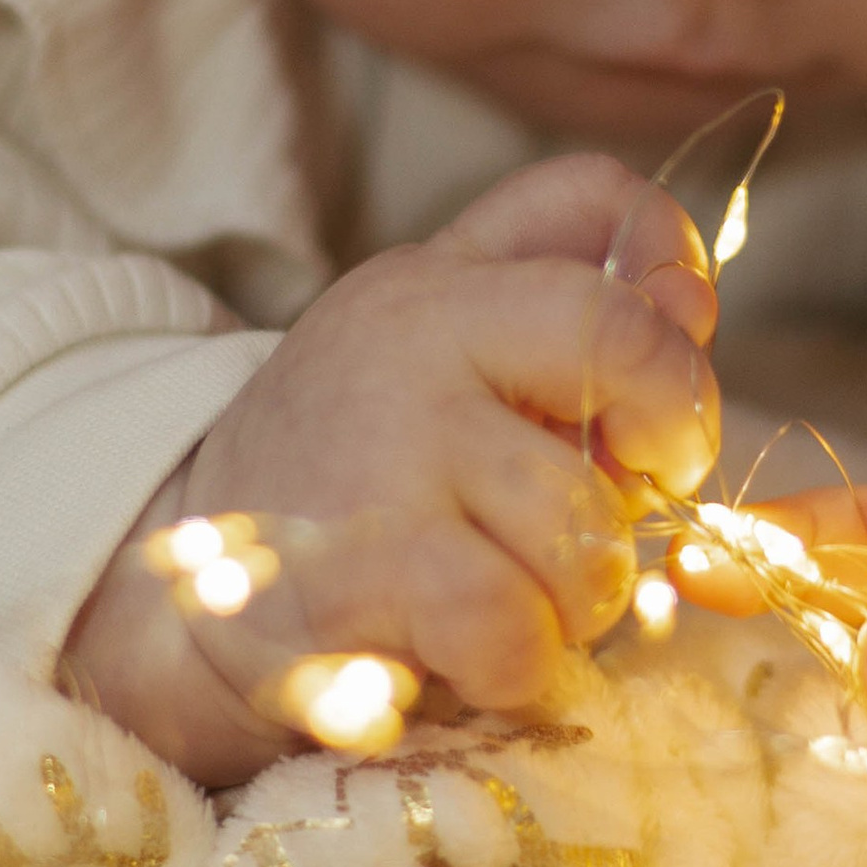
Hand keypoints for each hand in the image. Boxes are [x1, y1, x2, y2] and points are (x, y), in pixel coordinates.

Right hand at [65, 154, 716, 782]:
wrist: (174, 603)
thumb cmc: (346, 487)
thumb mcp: (434, 364)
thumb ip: (560, 308)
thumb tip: (692, 299)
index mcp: (436, 282)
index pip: (595, 202)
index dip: (672, 287)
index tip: (657, 396)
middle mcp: (407, 337)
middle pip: (621, 343)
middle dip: (667, 441)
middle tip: (622, 506)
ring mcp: (380, 447)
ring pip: (583, 521)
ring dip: (579, 596)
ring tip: (513, 602)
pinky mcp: (354, 570)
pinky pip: (510, 620)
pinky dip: (516, 664)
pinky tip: (470, 660)